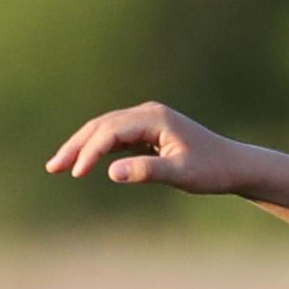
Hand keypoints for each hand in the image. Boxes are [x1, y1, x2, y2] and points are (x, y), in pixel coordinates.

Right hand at [46, 102, 254, 194]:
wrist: (235, 165)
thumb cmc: (213, 170)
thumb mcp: (182, 174)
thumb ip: (147, 171)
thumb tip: (110, 172)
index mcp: (155, 118)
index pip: (111, 131)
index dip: (90, 151)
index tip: (77, 173)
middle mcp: (148, 114)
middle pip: (101, 126)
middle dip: (76, 146)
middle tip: (53, 167)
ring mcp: (147, 120)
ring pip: (104, 130)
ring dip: (82, 146)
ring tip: (59, 166)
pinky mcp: (147, 131)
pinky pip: (115, 137)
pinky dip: (97, 148)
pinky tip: (83, 162)